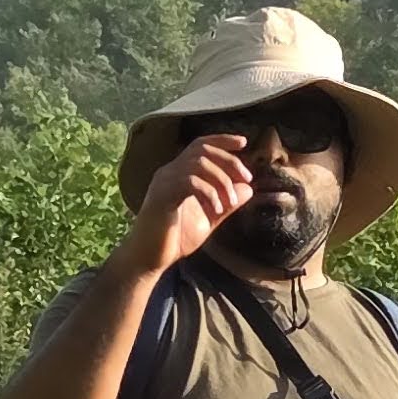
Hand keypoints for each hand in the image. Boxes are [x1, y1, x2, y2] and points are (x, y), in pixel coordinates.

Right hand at [130, 132, 252, 272]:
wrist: (149, 258)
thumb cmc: (176, 239)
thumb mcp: (209, 219)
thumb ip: (227, 204)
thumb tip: (248, 188)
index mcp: (178, 173)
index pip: (200, 146)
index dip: (221, 140)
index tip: (243, 142)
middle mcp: (169, 172)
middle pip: (202, 150)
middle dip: (229, 160)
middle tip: (247, 177)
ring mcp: (163, 182)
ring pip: (198, 164)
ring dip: (222, 180)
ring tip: (230, 202)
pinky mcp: (162, 196)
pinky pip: (189, 182)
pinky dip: (209, 192)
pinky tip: (216, 209)